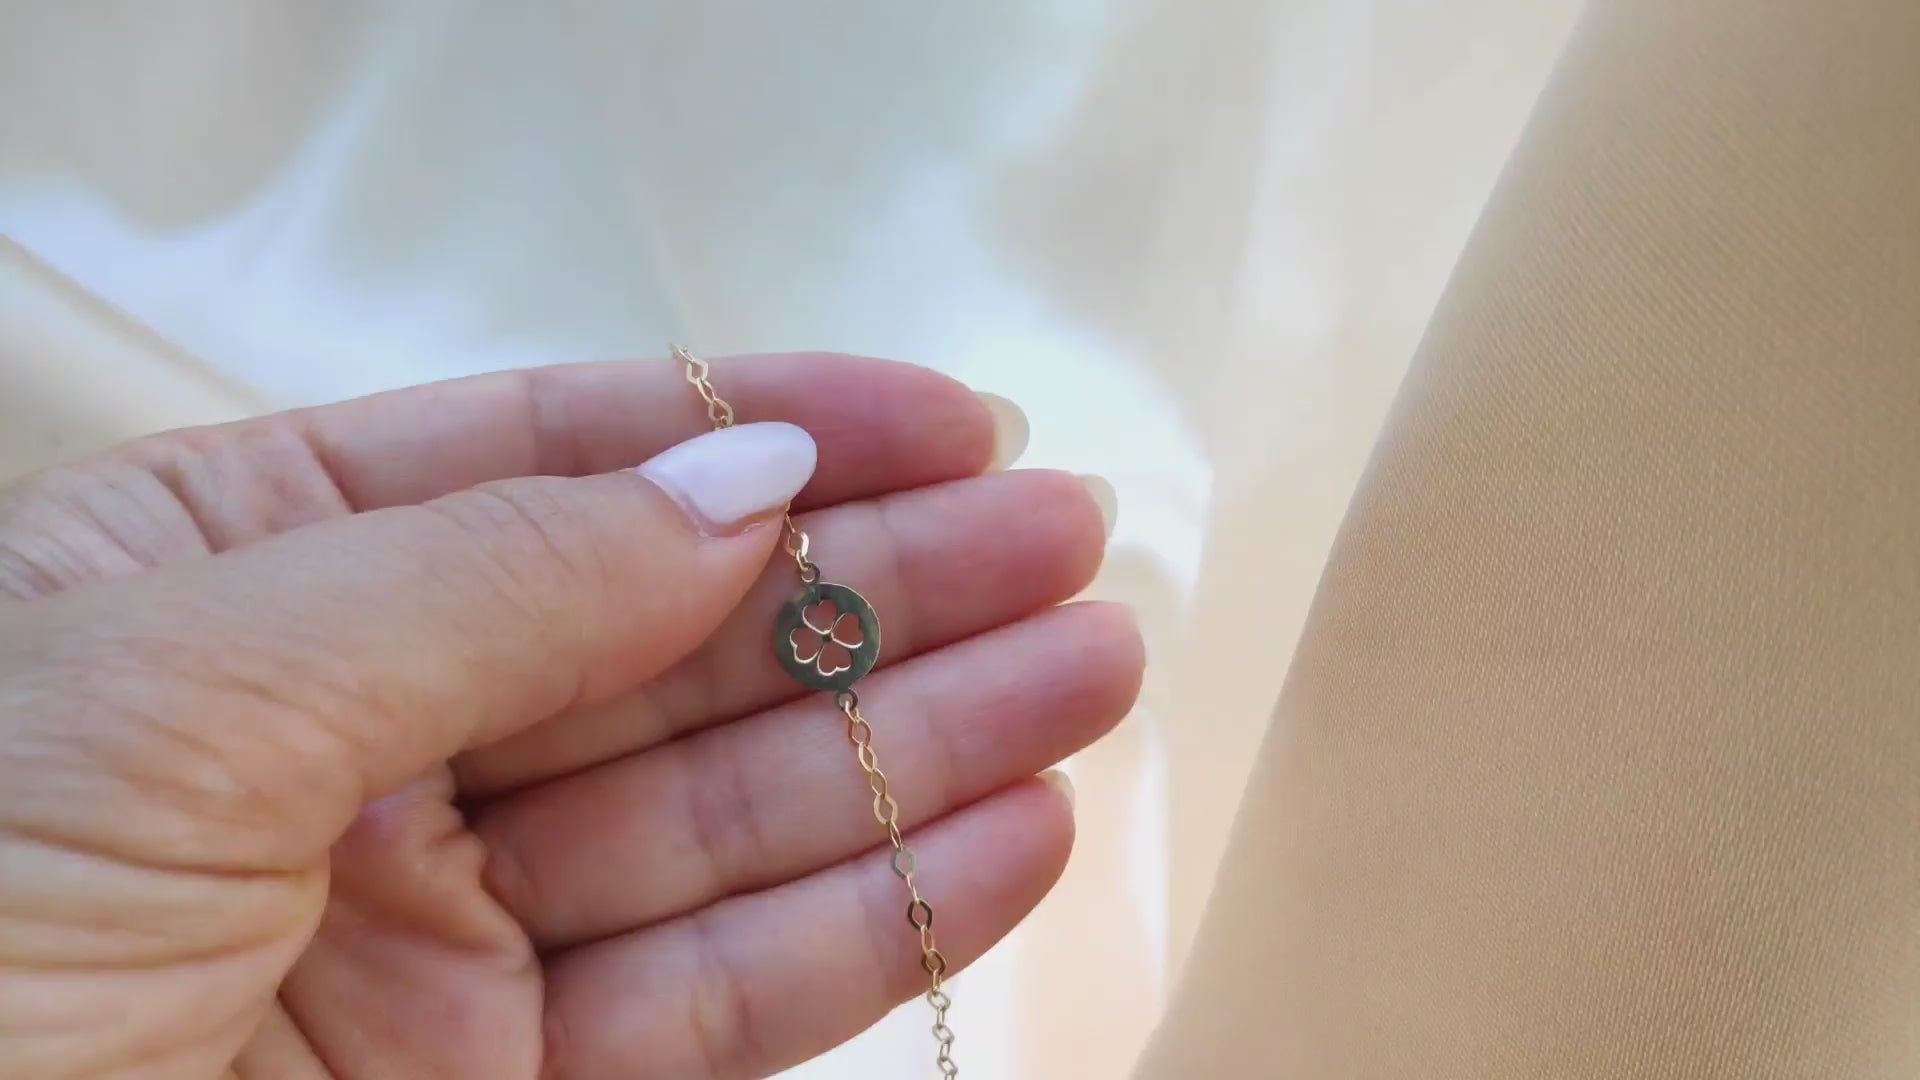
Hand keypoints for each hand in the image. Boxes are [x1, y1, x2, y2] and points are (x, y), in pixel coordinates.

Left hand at [0, 355, 1139, 1077]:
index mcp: (218, 584)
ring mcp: (422, 937)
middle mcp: (334, 746)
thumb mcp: (174, 692)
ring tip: (1091, 671)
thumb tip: (739, 483)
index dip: (753, 429)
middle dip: (874, 581)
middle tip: (1062, 537)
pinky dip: (868, 919)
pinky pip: (711, 999)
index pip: (540, 465)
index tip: (938, 418)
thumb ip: (483, 577)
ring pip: (718, 818)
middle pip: (665, 637)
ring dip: (917, 742)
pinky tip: (1002, 836)